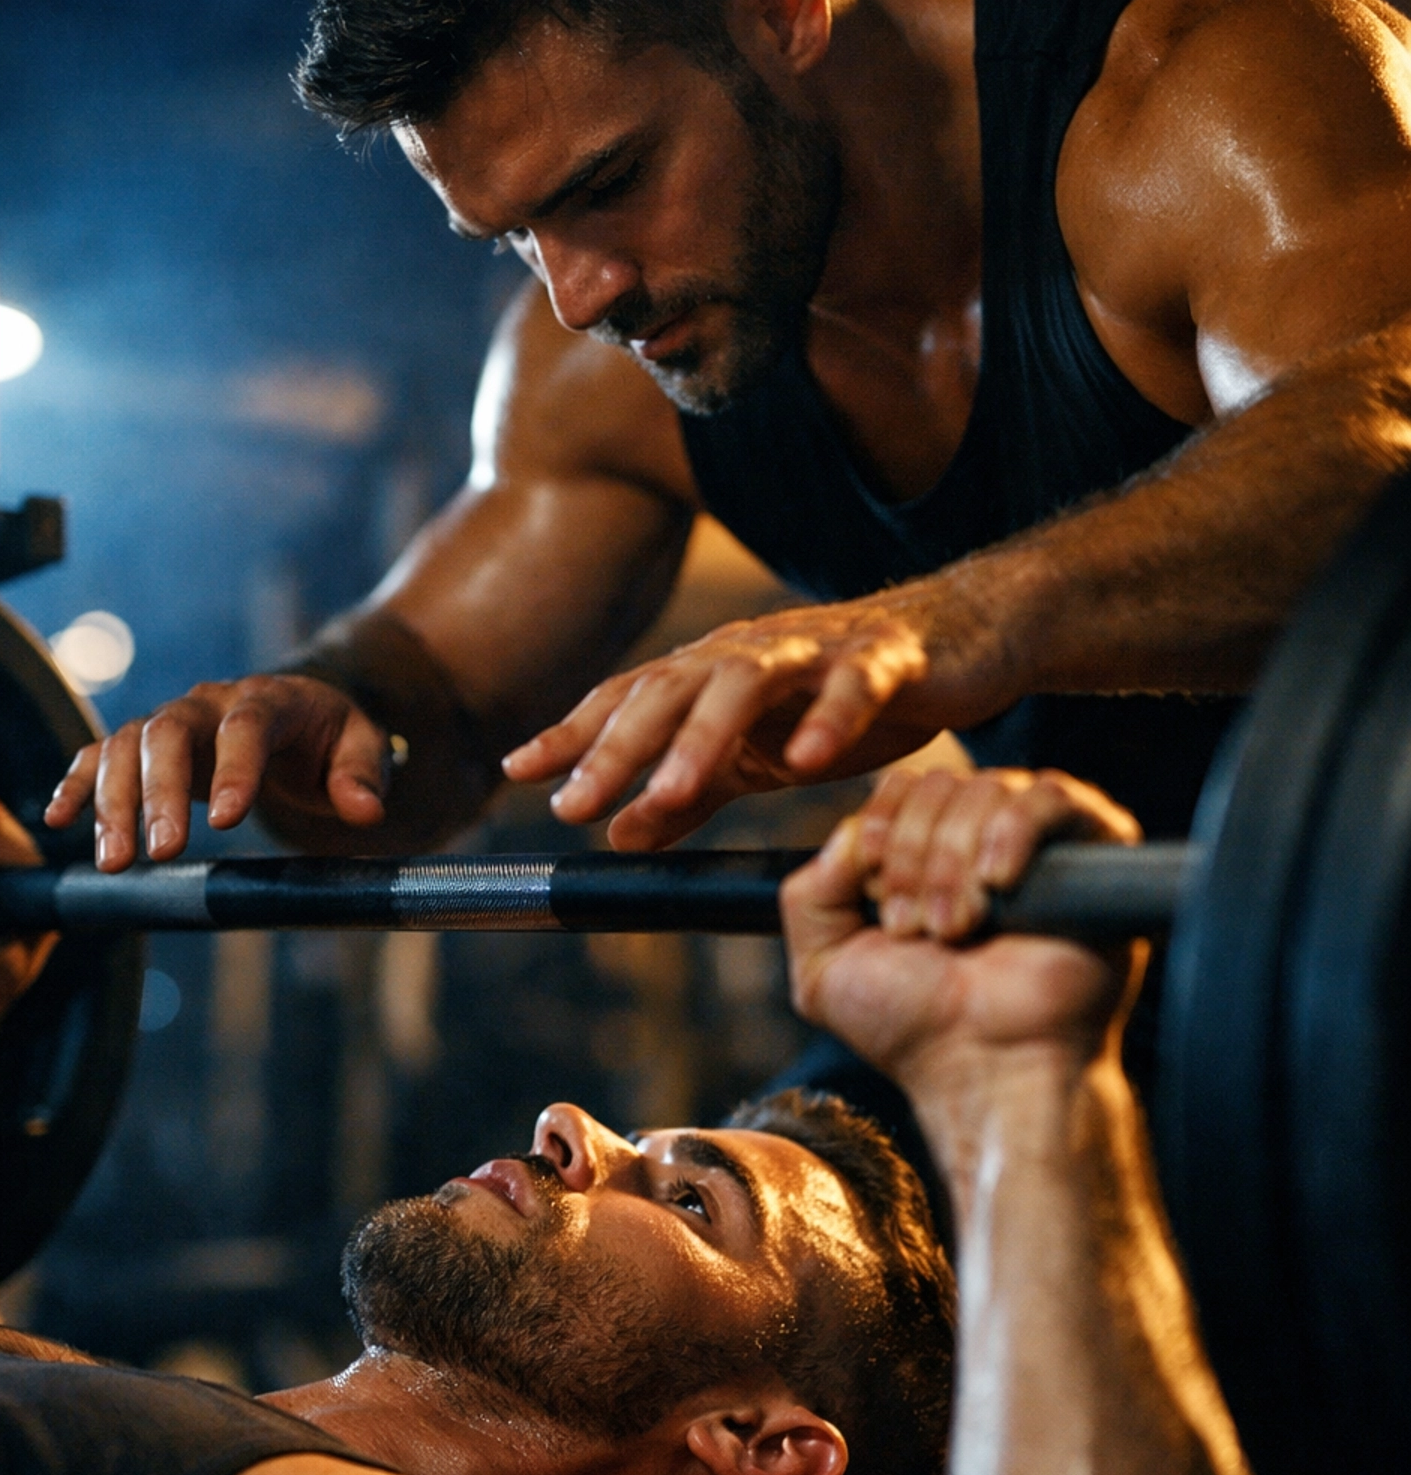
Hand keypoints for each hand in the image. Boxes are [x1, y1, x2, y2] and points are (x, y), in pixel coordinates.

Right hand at [43, 675, 391, 868]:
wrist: (296, 711)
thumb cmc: (330, 734)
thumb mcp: (362, 746)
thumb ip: (364, 775)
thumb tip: (364, 810)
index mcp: (269, 699)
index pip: (247, 725)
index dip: (234, 769)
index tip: (226, 820)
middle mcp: (210, 702)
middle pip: (169, 732)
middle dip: (160, 792)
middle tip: (162, 852)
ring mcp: (172, 720)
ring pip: (127, 744)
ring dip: (114, 801)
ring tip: (115, 862)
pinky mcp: (145, 743)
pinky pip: (100, 754)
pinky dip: (77, 783)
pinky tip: (58, 820)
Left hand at [502, 577, 1009, 850]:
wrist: (957, 641)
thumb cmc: (846, 698)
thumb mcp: (760, 757)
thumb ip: (691, 794)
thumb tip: (615, 833)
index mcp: (712, 672)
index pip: (628, 698)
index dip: (571, 731)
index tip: (515, 771)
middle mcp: (751, 651)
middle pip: (669, 689)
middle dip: (617, 747)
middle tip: (575, 804)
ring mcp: (817, 649)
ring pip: (746, 683)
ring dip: (703, 737)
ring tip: (670, 791)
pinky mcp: (886, 657)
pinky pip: (852, 685)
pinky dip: (829, 718)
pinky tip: (810, 762)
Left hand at [781, 768, 1141, 1089]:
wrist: (985, 1066)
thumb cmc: (911, 1024)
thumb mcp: (822, 967)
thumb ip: (807, 892)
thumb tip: (850, 832)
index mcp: (923, 851)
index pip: (899, 786)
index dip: (882, 829)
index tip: (878, 899)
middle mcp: (980, 837)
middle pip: (939, 784)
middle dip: (915, 856)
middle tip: (919, 930)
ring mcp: (1038, 842)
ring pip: (988, 790)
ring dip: (955, 862)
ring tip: (958, 929)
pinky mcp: (1094, 852)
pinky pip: (1051, 797)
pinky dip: (1013, 831)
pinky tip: (999, 882)